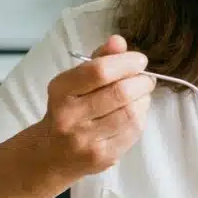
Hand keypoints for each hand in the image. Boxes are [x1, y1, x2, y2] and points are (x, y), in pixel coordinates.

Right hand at [38, 34, 154, 177]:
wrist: (52, 154)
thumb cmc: (69, 108)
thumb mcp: (76, 80)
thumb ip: (99, 59)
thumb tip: (119, 41)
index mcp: (61, 90)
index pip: (99, 71)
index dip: (126, 62)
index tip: (139, 60)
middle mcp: (69, 116)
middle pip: (120, 93)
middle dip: (141, 81)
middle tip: (145, 79)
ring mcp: (86, 140)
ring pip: (131, 113)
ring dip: (144, 100)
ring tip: (140, 95)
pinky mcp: (102, 157)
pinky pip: (134, 132)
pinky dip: (141, 118)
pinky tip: (134, 113)